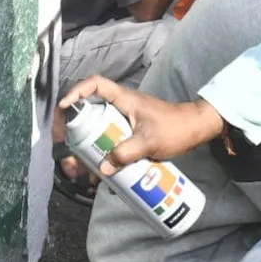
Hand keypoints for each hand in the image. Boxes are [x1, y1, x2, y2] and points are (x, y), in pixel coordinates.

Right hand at [56, 77, 224, 173]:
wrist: (196, 130)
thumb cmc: (175, 128)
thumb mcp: (150, 141)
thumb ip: (127, 153)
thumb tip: (103, 169)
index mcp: (124, 99)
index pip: (95, 85)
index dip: (77, 92)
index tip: (64, 108)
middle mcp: (120, 108)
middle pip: (88, 113)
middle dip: (73, 132)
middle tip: (65, 151)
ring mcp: (123, 121)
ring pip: (95, 131)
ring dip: (84, 149)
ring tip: (77, 170)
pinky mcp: (128, 134)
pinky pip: (107, 143)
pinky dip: (100, 157)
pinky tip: (97, 177)